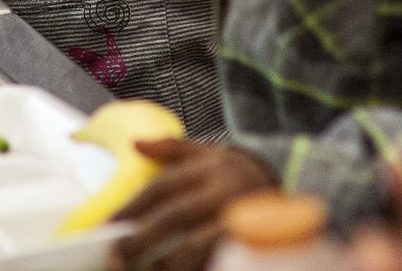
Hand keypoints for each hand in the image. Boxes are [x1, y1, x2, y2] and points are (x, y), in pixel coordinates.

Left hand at [109, 140, 275, 270]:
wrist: (294, 191)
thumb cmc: (238, 175)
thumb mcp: (210, 153)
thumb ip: (173, 148)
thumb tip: (136, 143)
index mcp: (209, 168)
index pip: (162, 188)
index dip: (131, 207)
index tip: (108, 225)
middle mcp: (224, 191)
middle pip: (174, 216)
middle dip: (141, 237)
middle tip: (116, 254)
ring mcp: (239, 219)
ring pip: (197, 245)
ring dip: (167, 263)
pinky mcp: (250, 245)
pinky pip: (218, 261)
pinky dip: (198, 268)